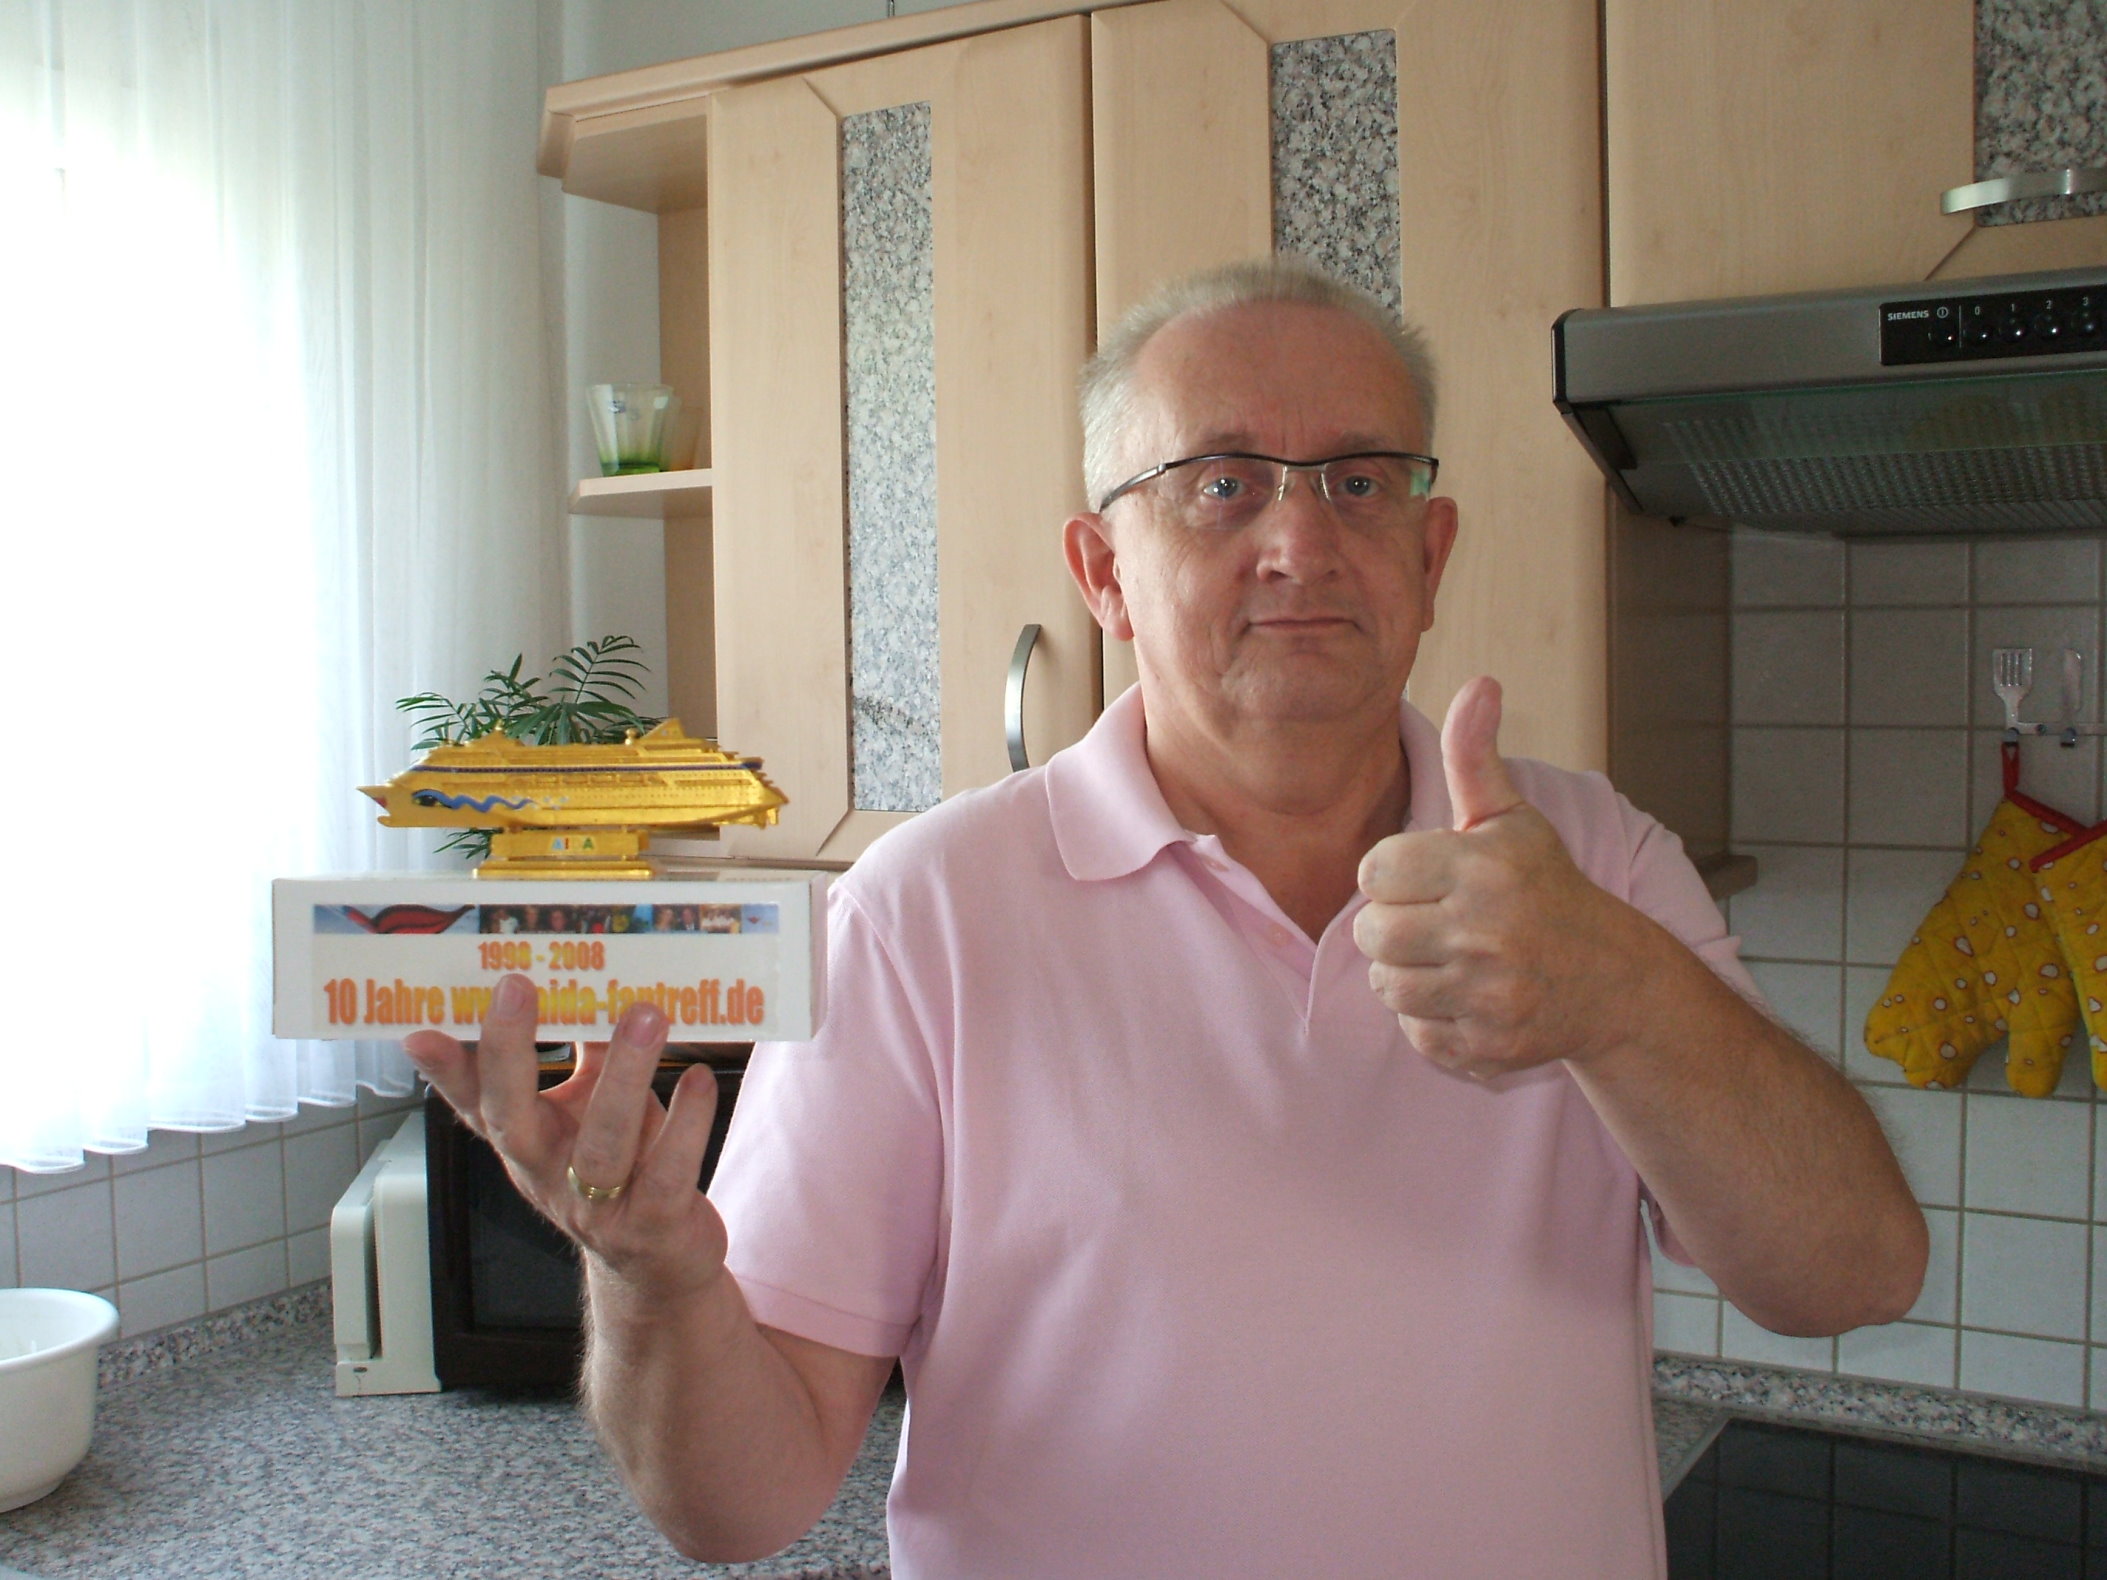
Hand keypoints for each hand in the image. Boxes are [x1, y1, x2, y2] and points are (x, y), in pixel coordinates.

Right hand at [402, 973, 728, 1298]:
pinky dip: (687, 1122)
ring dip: (623, 1076)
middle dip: (509, 1052)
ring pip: (602, 1143)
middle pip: (513, 1118)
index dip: (445, 1071)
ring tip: (645, 1016)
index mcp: (527, 1143)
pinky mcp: (654, 1223)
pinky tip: (700, 1080)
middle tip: (516, 988)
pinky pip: (669, 1171)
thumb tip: (592, 985)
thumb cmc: (623, 1171)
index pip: (474, 1103)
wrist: (659, 1265)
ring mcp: (597, 1205)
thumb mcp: (592, 1112)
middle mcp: (548, 1175)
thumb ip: (590, 1056)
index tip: (420, 1029)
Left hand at [1352, 676, 1641, 1078]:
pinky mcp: (1488, 1046)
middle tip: (1432, 922)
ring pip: (1388, 987)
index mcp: (1482, 868)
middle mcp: (1486, 931)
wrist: (1611, 981)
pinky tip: (1465, 996)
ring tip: (1448, 958)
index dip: (1391, 876)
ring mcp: (1489, 994)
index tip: (1424, 878)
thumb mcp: (1510, 818)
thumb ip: (1475, 756)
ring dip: (1407, 974)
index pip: (1373, 873)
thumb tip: (1479, 684)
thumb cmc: (1544, 887)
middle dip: (1392, 927)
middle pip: (1371, 934)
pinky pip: (1415, 1034)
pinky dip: (1431, 1020)